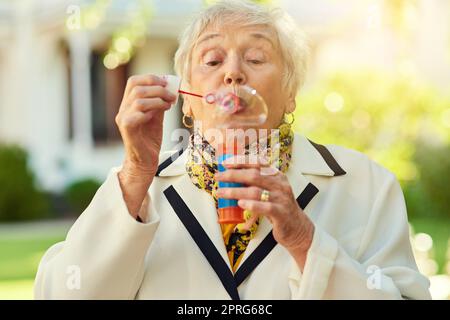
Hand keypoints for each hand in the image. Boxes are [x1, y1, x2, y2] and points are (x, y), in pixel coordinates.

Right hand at [115, 74, 176, 216]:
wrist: (145, 160)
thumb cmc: (150, 139)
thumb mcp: (157, 116)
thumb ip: (159, 102)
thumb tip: (169, 87)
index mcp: (128, 104)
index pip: (134, 81)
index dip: (150, 78)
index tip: (166, 82)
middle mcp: (123, 109)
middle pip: (137, 87)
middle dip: (157, 88)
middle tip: (172, 95)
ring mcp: (123, 118)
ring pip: (138, 100)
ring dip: (157, 99)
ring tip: (169, 105)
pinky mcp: (127, 128)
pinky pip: (137, 114)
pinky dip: (150, 111)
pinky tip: (158, 116)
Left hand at [215, 156, 314, 269]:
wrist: (297, 227)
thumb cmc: (279, 207)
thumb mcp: (270, 191)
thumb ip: (256, 183)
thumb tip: (231, 178)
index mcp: (277, 176)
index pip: (258, 163)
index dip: (241, 161)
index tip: (226, 163)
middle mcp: (280, 184)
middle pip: (254, 175)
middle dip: (233, 175)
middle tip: (219, 177)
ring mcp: (281, 198)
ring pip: (255, 191)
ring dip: (235, 191)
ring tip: (222, 192)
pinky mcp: (281, 213)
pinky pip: (265, 207)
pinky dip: (252, 205)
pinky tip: (241, 204)